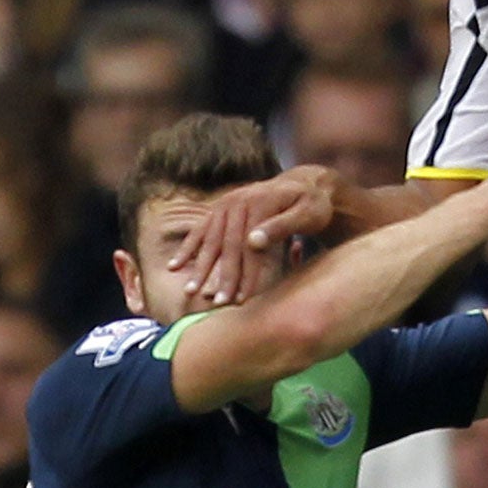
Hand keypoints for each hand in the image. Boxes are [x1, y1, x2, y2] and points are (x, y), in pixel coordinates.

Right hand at [168, 165, 337, 305]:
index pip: (248, 246)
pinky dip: (187, 248)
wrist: (305, 184)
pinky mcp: (220, 209)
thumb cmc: (313, 205)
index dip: (245, 274)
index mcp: (259, 203)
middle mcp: (238, 201)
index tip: (241, 299)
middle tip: (217, 304)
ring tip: (191, 292)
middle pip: (227, 245)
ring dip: (200, 267)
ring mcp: (226, 204)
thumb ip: (281, 226)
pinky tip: (174, 266)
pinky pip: (200, 231)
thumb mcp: (307, 213)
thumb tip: (253, 241)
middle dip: (221, 277)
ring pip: (211, 241)